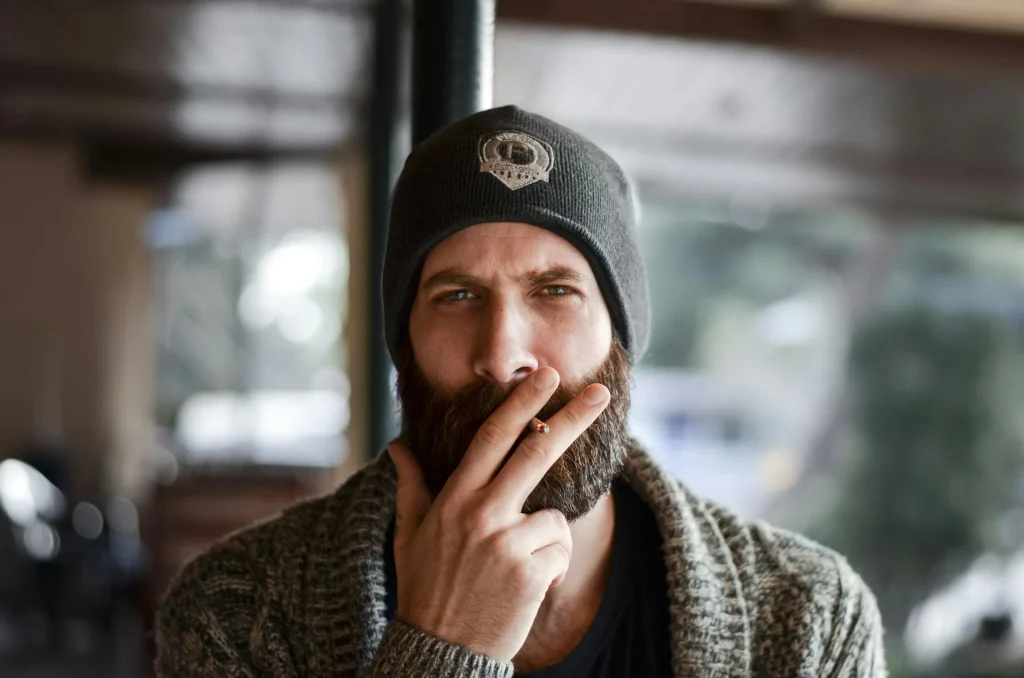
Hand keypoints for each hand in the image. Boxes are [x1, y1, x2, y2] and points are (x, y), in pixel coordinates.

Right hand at [387, 367, 610, 661]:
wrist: (437, 651)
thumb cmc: (425, 589)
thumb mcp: (409, 535)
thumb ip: (411, 486)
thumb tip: (397, 447)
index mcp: (453, 499)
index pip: (492, 437)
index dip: (521, 404)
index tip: (546, 376)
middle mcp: (480, 513)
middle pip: (536, 452)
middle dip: (571, 418)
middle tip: (600, 392)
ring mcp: (506, 542)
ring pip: (554, 517)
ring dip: (545, 541)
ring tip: (513, 571)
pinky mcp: (530, 572)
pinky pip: (560, 552)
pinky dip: (551, 569)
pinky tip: (524, 589)